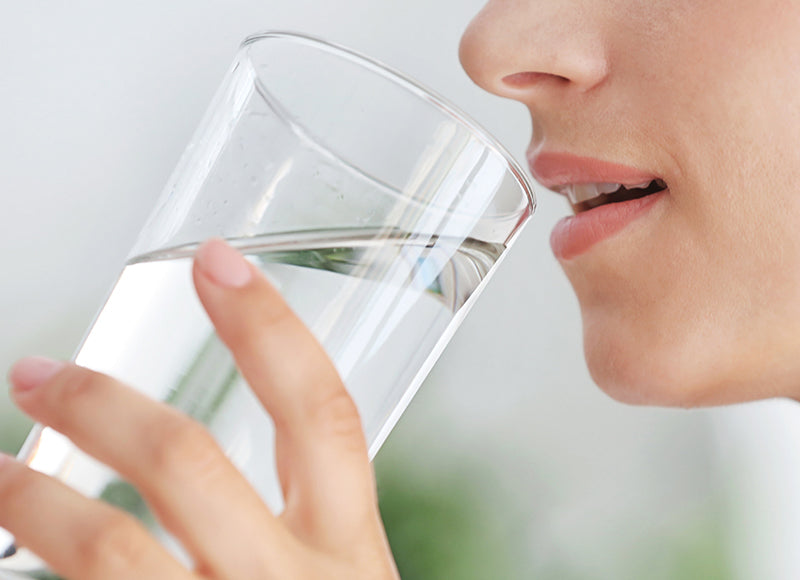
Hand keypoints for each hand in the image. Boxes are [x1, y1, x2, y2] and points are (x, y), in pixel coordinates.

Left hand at [1, 238, 399, 579]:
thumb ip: (292, 530)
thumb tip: (194, 459)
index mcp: (349, 553)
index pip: (321, 412)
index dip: (270, 329)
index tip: (214, 262)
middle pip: (190, 465)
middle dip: (105, 406)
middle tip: (38, 373)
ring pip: (108, 551)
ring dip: (32, 500)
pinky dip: (46, 577)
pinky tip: (18, 565)